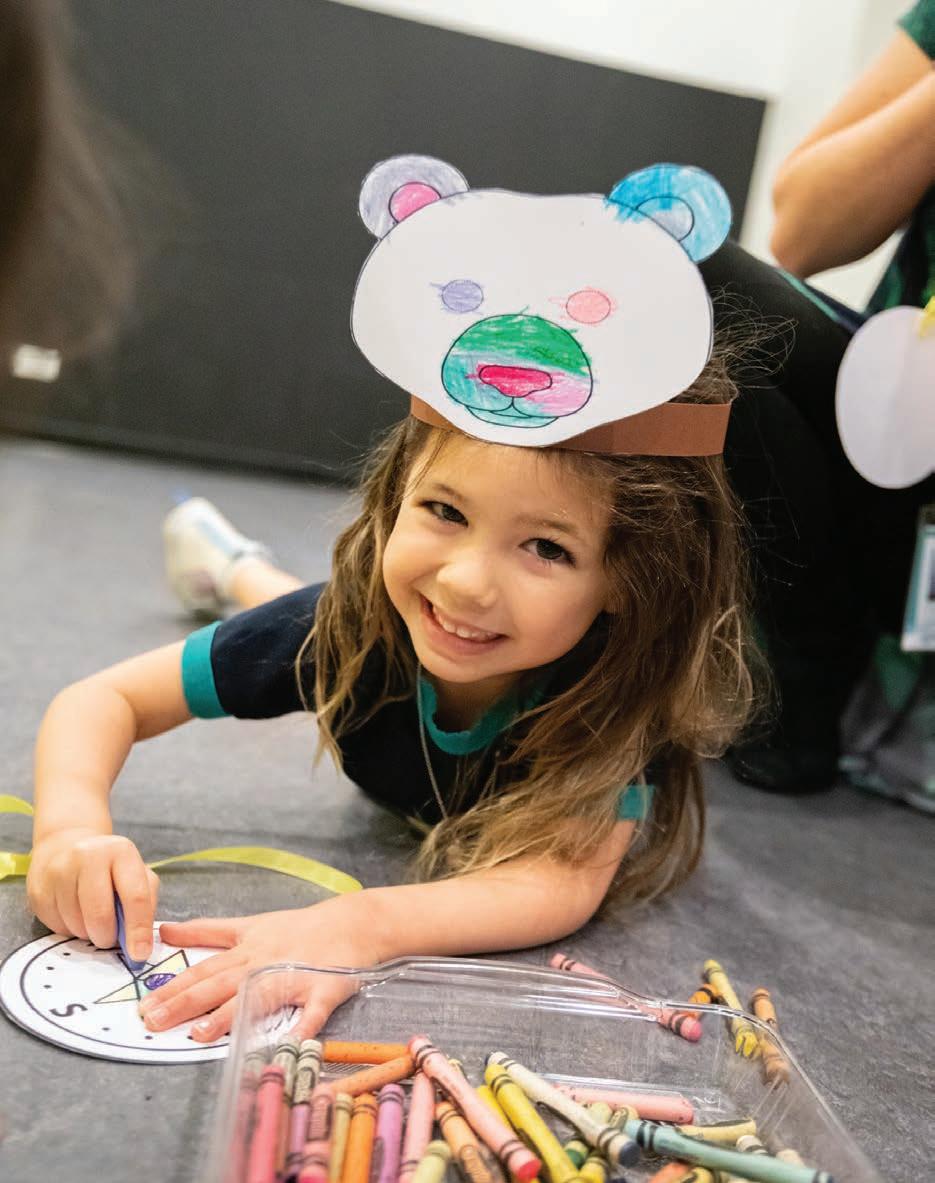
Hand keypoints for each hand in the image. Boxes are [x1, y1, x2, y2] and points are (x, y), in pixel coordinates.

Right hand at [26, 829, 158, 961]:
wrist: (66, 846)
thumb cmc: (109, 867)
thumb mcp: (137, 874)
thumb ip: (145, 903)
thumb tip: (140, 943)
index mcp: (121, 851)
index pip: (135, 896)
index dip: (138, 929)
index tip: (140, 954)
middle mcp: (88, 856)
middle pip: (100, 915)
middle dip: (107, 937)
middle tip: (109, 938)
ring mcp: (59, 871)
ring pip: (77, 925)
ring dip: (88, 934)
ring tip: (91, 920)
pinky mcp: (38, 889)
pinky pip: (57, 927)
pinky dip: (69, 930)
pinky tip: (74, 915)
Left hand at [140, 893, 383, 1041]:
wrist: (350, 922)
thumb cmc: (298, 927)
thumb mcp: (250, 923)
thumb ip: (208, 930)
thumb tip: (165, 931)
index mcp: (246, 949)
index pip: (203, 970)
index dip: (172, 988)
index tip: (143, 1006)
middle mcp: (263, 963)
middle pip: (219, 984)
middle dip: (184, 1004)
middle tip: (153, 1022)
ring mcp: (293, 977)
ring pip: (256, 997)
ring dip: (228, 1016)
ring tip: (199, 1034)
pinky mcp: (323, 991)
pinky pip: (312, 1013)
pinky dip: (301, 1028)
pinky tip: (286, 1044)